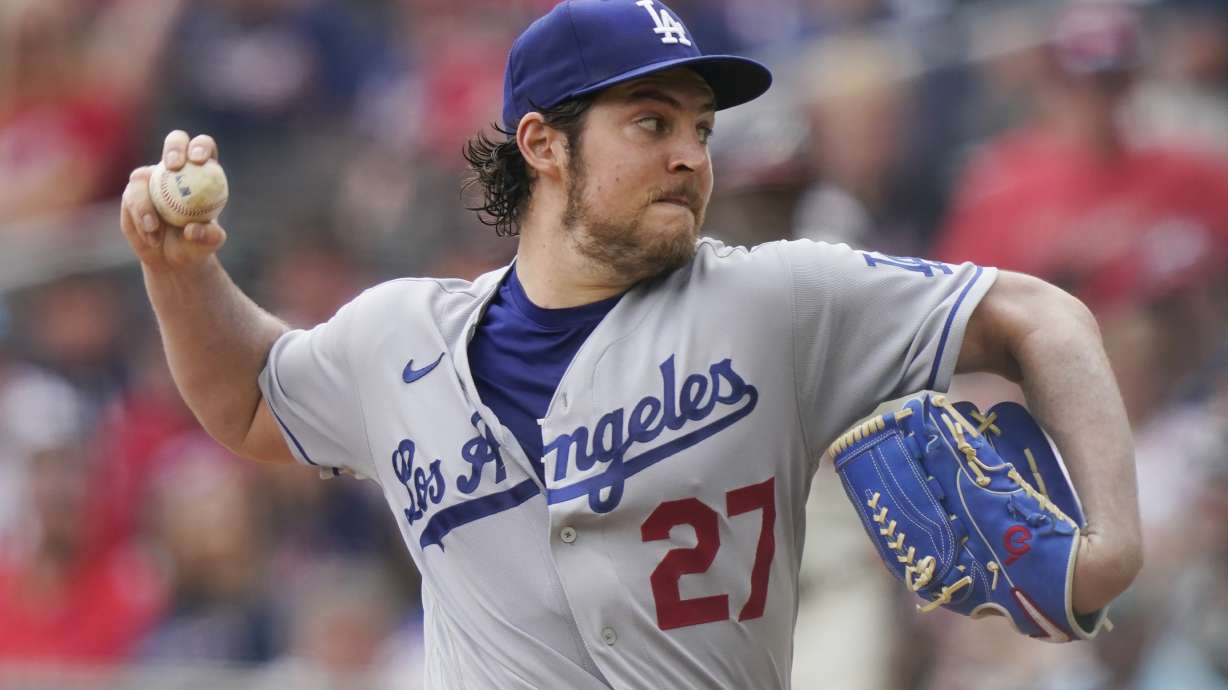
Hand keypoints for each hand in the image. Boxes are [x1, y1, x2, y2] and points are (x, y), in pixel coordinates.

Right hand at [120, 130, 227, 272]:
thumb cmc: (195, 245)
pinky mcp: (132, 193)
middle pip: (175, 142)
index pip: (204, 148)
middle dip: (174, 148)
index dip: (201, 147)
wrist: (170, 258)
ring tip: (154, 229)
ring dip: (146, 204)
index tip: (199, 160)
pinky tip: (150, 235)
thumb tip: (192, 229)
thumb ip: (207, 235)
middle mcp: (177, 169)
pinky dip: (140, 217)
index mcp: (203, 172)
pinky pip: (131, 198)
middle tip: (173, 166)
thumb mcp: (208, 243)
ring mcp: (152, 179)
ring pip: (143, 176)